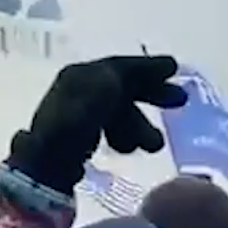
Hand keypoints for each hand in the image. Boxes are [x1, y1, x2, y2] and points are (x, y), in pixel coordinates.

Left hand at [7, 54, 185, 194]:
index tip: (174, 67)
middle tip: (179, 101)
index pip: (118, 66)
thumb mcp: (101, 89)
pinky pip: (108, 130)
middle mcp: (74, 90)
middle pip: (119, 87)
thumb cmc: (76, 122)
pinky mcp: (74, 140)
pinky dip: (123, 136)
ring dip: (138, 125)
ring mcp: (73, 115)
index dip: (146, 67)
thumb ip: (117, 76)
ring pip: (117, 112)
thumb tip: (128, 73)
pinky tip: (127, 149)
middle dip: (149, 94)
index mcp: (79, 76)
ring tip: (152, 146)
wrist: (48, 161)